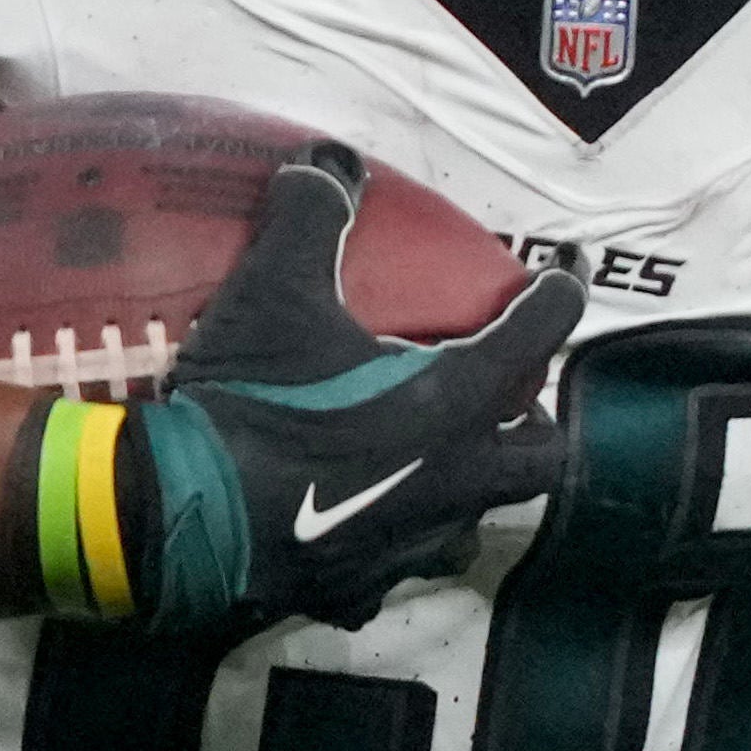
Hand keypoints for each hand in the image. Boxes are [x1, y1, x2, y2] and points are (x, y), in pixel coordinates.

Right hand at [26, 148, 579, 629]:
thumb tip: (328, 160)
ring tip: (429, 459)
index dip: (559, 293)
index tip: (565, 273)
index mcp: (456, 402)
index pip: (539, 333)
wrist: (185, 516)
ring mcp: (411, 544)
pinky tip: (352, 524)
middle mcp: (455, 479)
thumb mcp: (274, 291)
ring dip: (463, 487)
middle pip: (539, 453)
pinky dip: (381, 545)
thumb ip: (311, 217)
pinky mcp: (358, 590)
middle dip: (530, 419)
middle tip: (500, 390)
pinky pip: (390, 570)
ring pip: (471, 520)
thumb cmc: (252, 400)